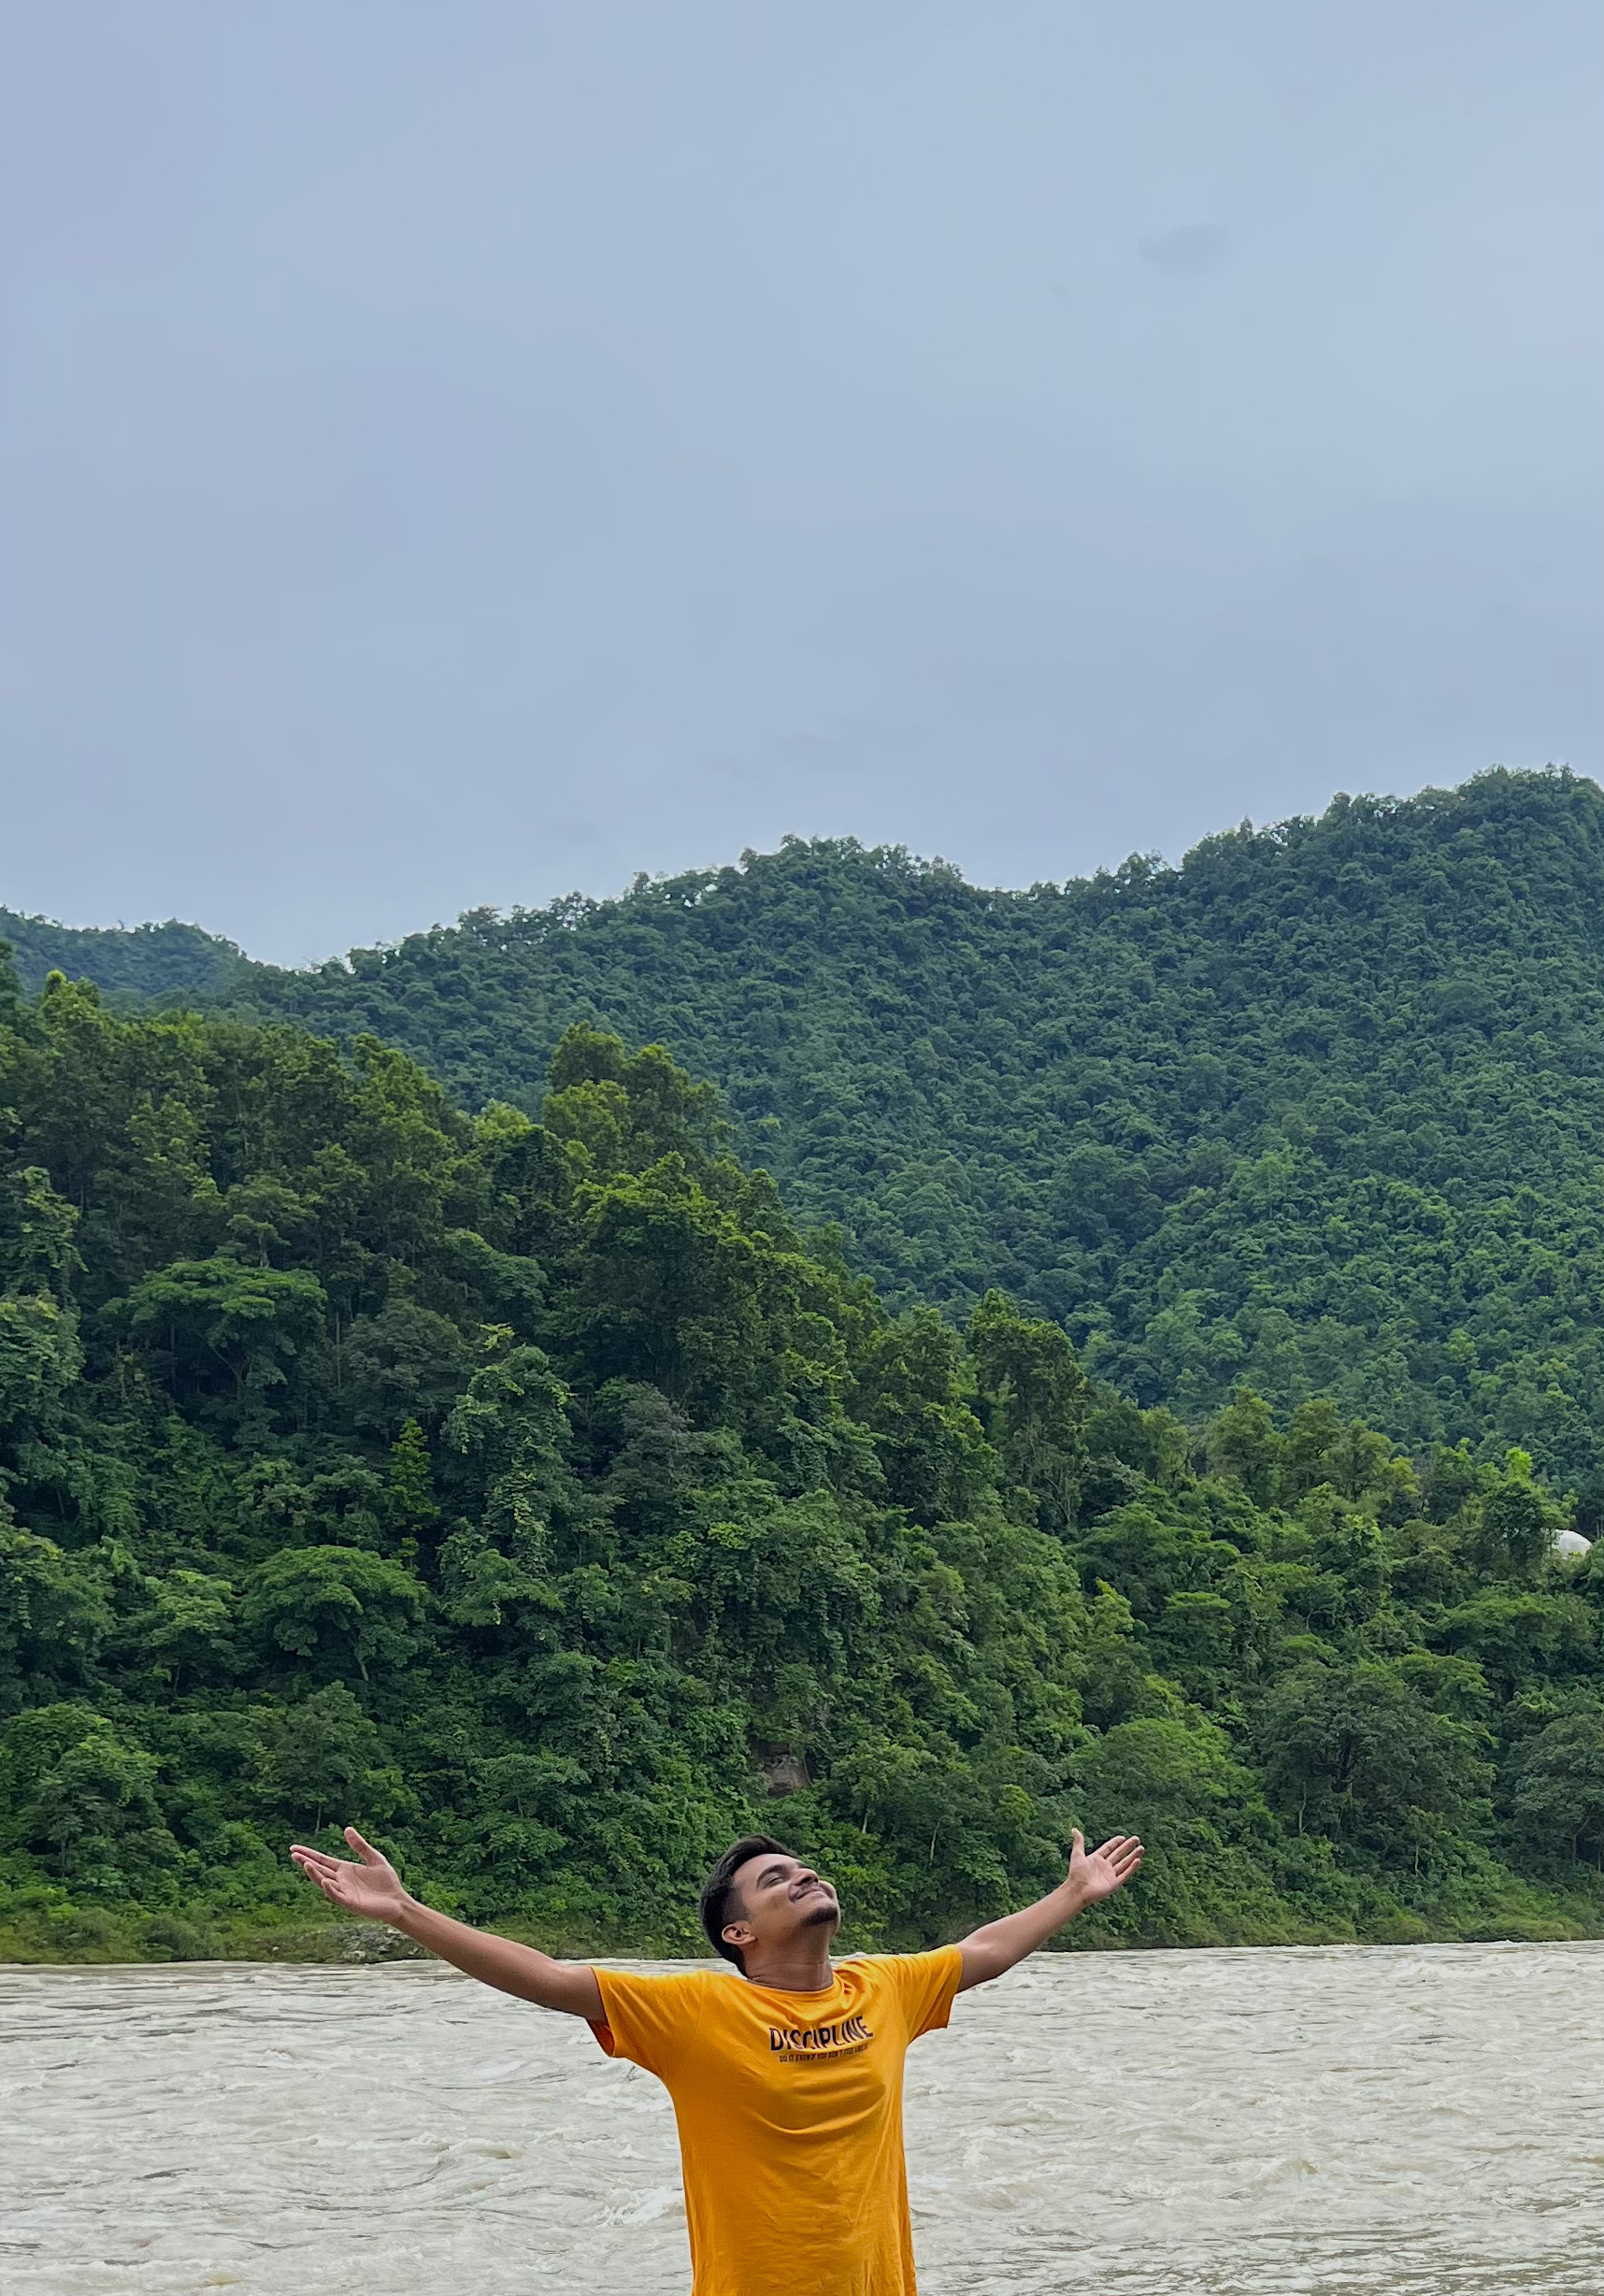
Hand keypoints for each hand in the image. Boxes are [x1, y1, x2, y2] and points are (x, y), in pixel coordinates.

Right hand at [290, 1827, 411, 1924]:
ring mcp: (344, 1892)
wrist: (398, 1901)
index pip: (322, 1860)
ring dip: (315, 1875)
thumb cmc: (386, 1882)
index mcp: (345, 1870)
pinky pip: (337, 1896)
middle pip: (319, 1870)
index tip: (294, 1848)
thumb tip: (347, 1829)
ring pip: (324, 1883)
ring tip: (305, 1863)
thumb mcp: (374, 1858)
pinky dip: (330, 1890)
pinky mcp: (351, 1903)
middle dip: (306, 1862)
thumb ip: (360, 1845)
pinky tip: (324, 1882)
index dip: (309, 1854)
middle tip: (293, 1854)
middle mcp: (341, 1881)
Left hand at [1068, 1829, 1142, 1907]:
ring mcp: (1110, 1875)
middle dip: (1128, 1847)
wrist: (1078, 1890)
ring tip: (1141, 1848)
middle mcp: (1105, 1866)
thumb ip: (1079, 1842)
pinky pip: (1125, 1874)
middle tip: (1137, 1839)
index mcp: (1097, 1859)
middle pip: (1119, 1854)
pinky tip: (1138, 1860)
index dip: (1116, 1843)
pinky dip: (1132, 1868)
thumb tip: (1074, 1829)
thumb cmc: (1076, 1873)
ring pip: (1124, 1863)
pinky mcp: (1114, 1883)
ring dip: (1133, 1856)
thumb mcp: (1077, 1855)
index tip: (1123, 1837)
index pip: (1109, 1848)